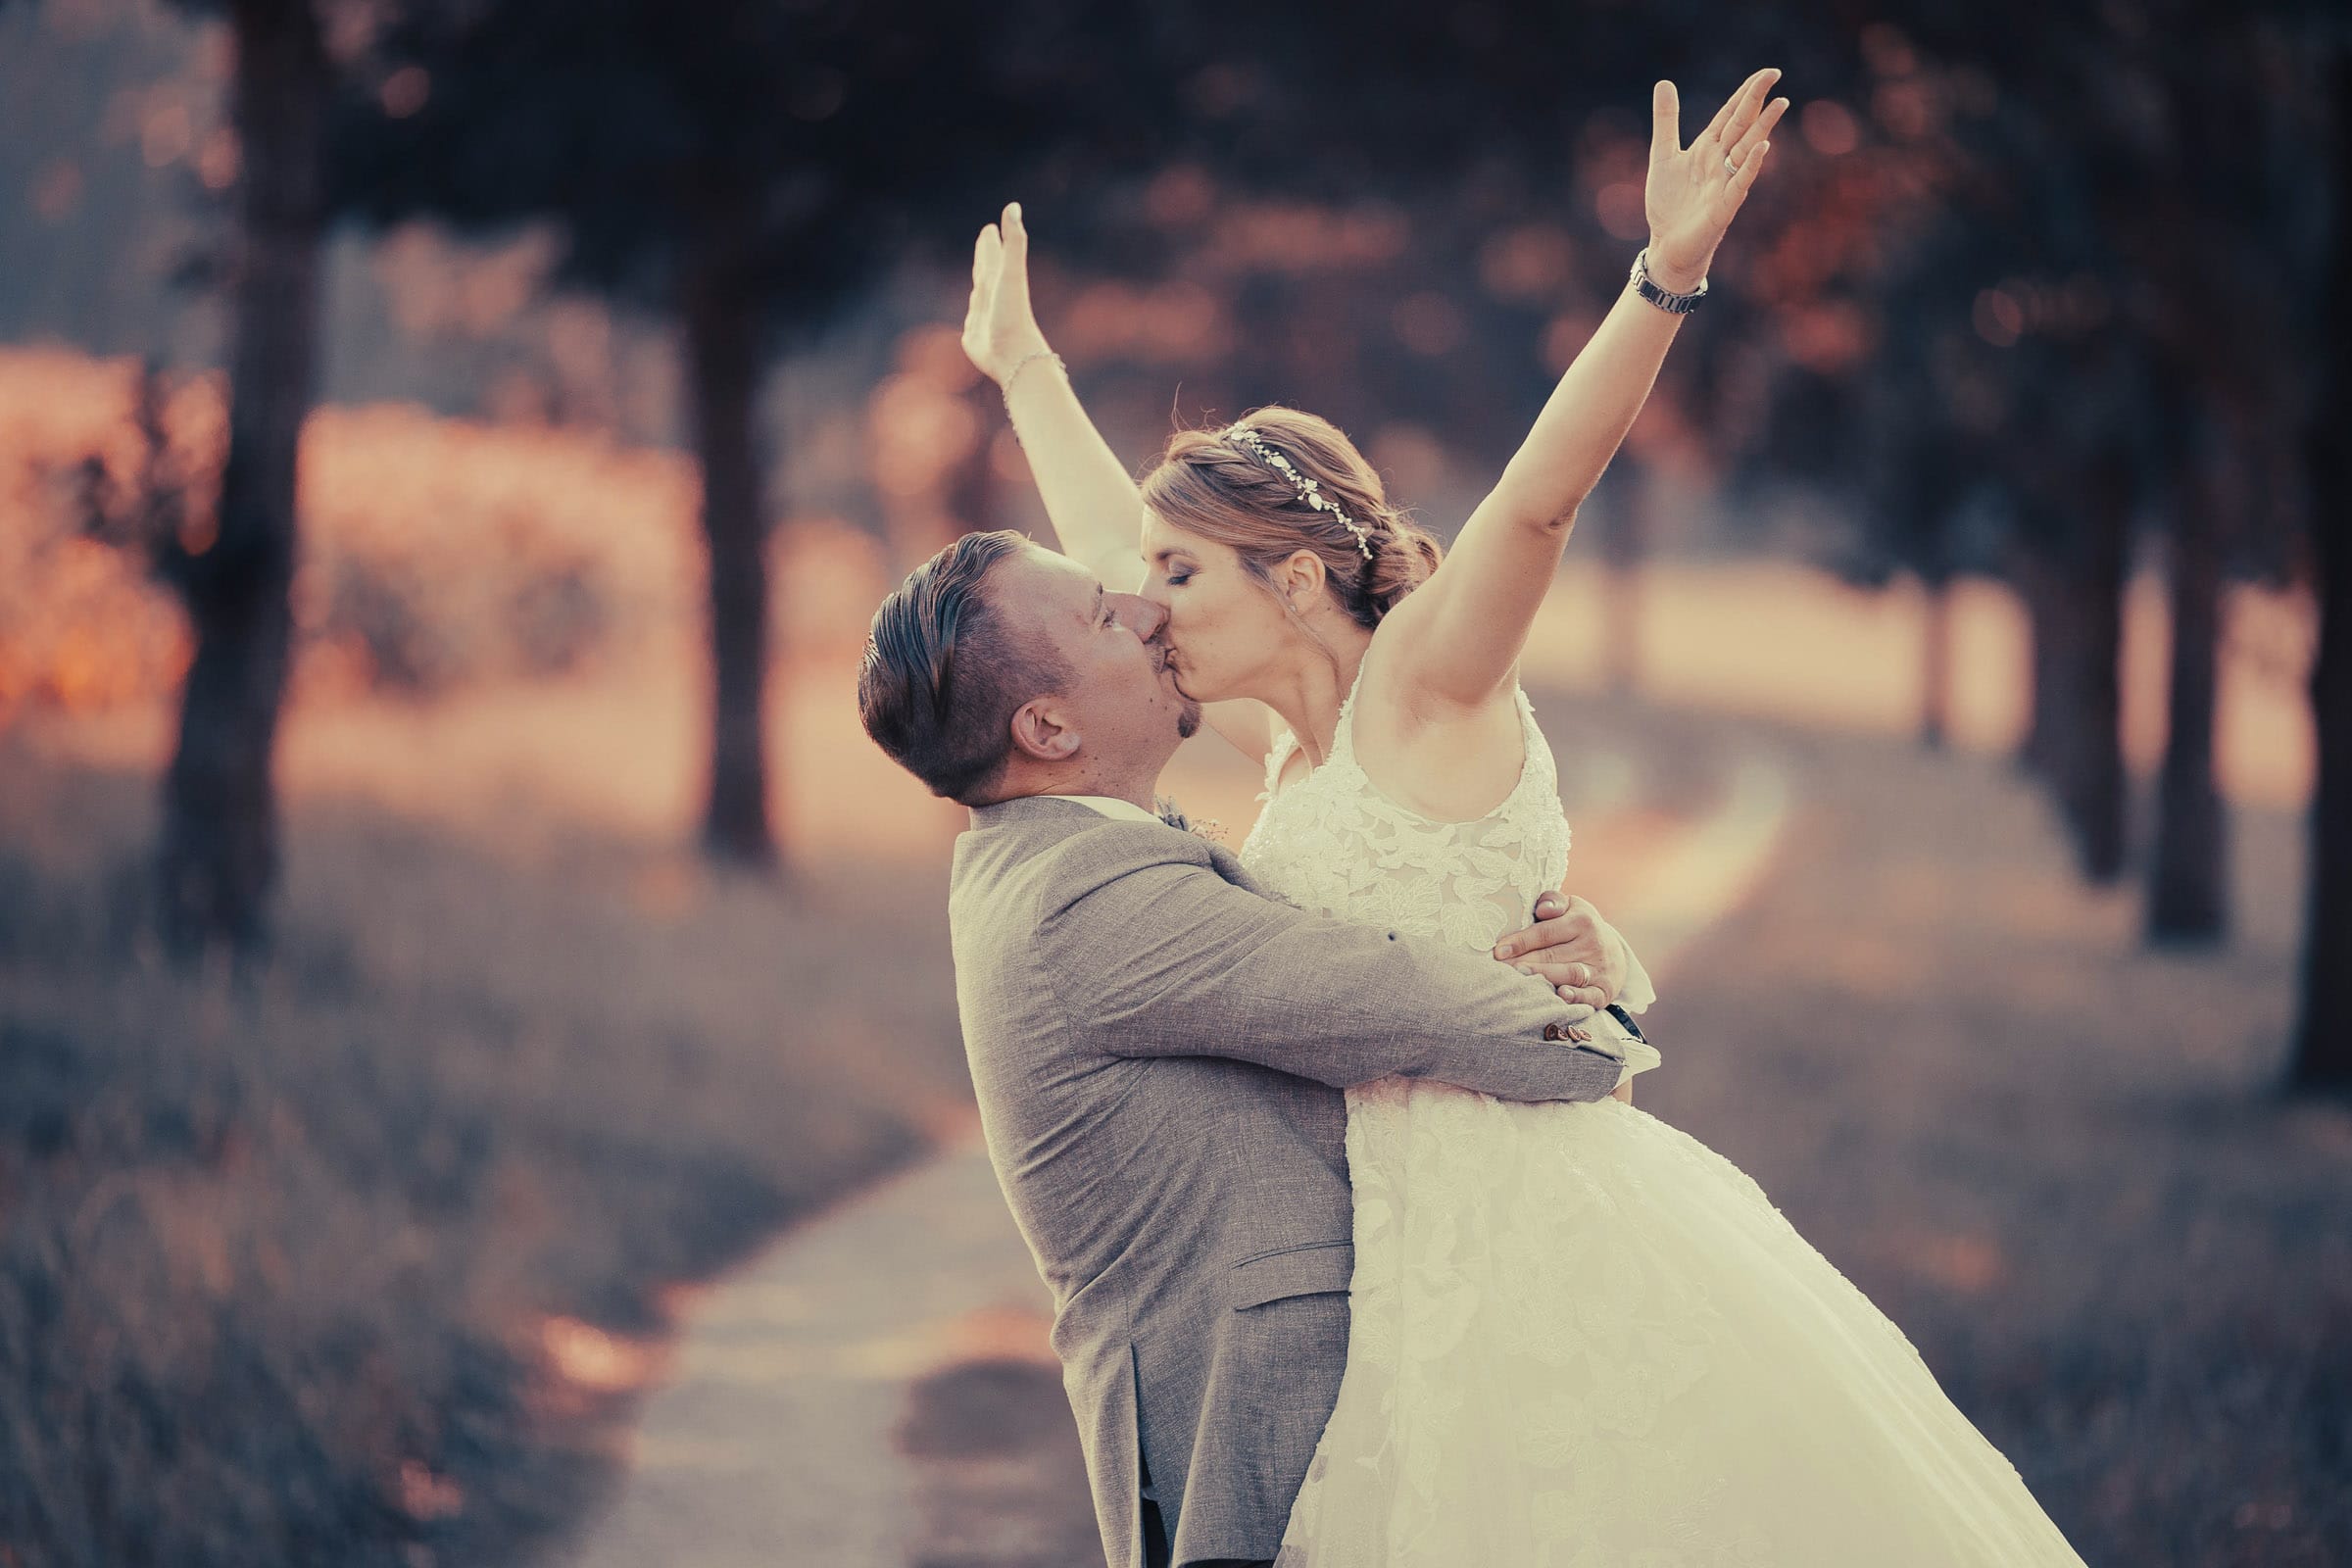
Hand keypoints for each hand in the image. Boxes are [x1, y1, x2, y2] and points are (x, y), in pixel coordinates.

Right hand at [964, 200, 1053, 384]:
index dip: (990, 243)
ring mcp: (985, 317)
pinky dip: (972, 313)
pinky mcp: (976, 337)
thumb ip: (1014, 242)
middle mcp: (994, 298)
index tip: (989, 229)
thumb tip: (1013, 206)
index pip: (994, 256)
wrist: (1014, 356)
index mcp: (1001, 282)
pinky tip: (975, 314)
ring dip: (980, 283)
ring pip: (980, 295)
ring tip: (980, 273)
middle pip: (987, 271)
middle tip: (985, 240)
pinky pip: (972, 321)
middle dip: (985, 255)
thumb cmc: (1013, 313)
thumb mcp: (1012, 273)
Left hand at [1492, 891, 1626, 1011]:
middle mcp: (1593, 944)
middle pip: (1552, 955)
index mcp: (1581, 921)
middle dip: (1524, 962)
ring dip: (1544, 977)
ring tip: (1520, 980)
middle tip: (1501, 969)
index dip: (1521, 942)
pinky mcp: (1604, 990)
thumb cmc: (1579, 926)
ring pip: (1569, 973)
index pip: (1545, 932)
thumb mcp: (1571, 907)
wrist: (1614, 952)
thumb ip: (1553, 902)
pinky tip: (1560, 995)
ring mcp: (1599, 968)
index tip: (1498, 951)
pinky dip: (1576, 997)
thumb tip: (1543, 910)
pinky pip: (1590, 995)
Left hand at [1644, 68, 1786, 292]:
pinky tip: (1763, 148)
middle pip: (1742, 125)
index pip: (1731, 114)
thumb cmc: (1669, 204)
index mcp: (1708, 147)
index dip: (1746, 93)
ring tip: (1780, 103)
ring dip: (1763, 127)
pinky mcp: (1724, 206)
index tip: (1766, 72)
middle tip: (1775, 73)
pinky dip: (1751, 166)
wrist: (1667, 245)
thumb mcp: (1663, 156)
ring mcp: (1725, 182)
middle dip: (1757, 100)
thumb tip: (1664, 82)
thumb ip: (1666, 121)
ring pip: (1748, 149)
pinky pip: (1741, 183)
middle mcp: (1721, 161)